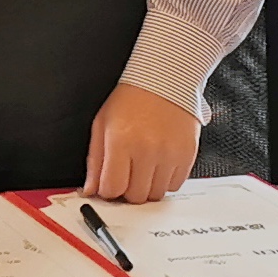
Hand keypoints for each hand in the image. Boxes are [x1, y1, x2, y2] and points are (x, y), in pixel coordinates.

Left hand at [83, 80, 198, 203]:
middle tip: (127, 175)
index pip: (112, 188)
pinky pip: (175, 186)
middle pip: (135, 196)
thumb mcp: (102, 124)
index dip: (108, 191)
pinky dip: (165, 181)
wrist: (164, 80)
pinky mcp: (187, 156)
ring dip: (147, 187)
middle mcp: (147, 150)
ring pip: (156, 194)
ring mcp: (169, 154)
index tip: (110, 184)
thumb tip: (90, 189)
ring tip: (143, 167)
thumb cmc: (131, 99)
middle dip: (127, 190)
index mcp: (121, 141)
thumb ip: (95, 161)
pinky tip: (159, 164)